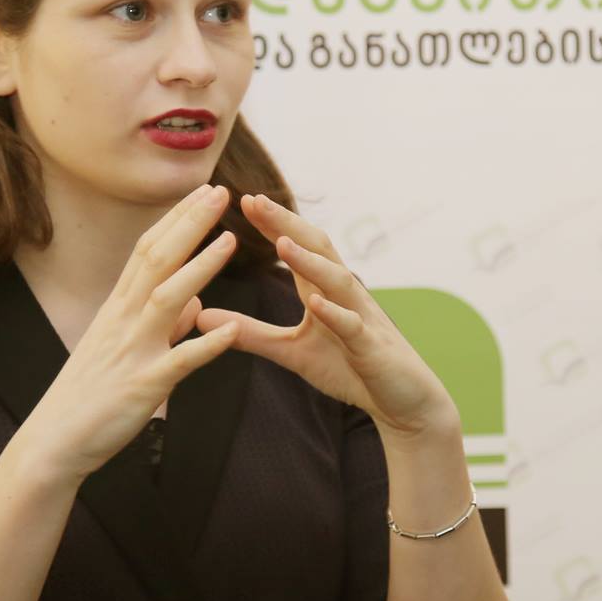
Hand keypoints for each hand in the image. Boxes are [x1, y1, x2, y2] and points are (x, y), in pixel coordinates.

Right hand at [27, 184, 241, 479]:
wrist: (52, 443)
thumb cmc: (89, 397)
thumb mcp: (124, 350)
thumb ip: (164, 325)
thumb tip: (198, 301)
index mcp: (117, 309)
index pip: (148, 250)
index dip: (177, 219)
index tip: (202, 192)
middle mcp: (122, 321)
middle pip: (157, 260)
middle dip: (190, 224)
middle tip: (220, 191)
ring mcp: (132, 352)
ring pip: (167, 299)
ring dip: (200, 267)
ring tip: (231, 240)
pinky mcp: (142, 388)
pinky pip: (177, 362)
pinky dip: (205, 345)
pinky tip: (230, 330)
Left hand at [196, 195, 457, 440]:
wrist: (400, 402)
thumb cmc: (350, 369)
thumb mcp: (292, 352)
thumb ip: (251, 333)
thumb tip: (201, 317)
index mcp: (323, 292)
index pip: (297, 246)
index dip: (272, 223)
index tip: (243, 199)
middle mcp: (344, 295)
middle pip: (317, 249)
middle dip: (287, 224)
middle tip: (255, 200)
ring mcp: (361, 318)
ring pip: (336, 281)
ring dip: (309, 261)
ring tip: (281, 243)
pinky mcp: (372, 348)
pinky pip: (353, 327)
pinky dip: (335, 313)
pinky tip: (317, 304)